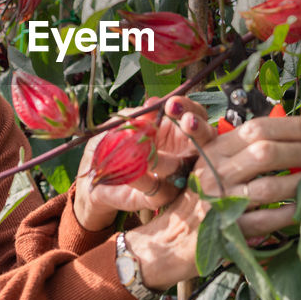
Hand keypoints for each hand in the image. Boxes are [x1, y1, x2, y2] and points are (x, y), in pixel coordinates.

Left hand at [72, 95, 213, 230]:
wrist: (95, 176)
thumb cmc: (114, 144)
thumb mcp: (122, 123)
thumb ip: (138, 115)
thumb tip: (153, 103)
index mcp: (176, 129)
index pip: (193, 114)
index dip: (188, 107)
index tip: (172, 104)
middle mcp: (183, 151)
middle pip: (206, 138)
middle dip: (198, 127)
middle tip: (186, 121)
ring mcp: (176, 175)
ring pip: (186, 166)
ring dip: (169, 158)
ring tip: (149, 145)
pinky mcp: (161, 196)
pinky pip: (159, 188)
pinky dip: (144, 178)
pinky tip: (133, 169)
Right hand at [125, 116, 300, 289]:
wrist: (172, 238)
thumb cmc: (203, 197)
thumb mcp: (215, 164)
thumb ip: (245, 148)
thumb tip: (296, 133)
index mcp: (214, 150)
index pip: (256, 128)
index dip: (292, 126)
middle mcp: (214, 172)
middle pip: (265, 152)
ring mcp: (219, 201)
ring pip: (268, 187)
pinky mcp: (226, 230)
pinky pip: (266, 220)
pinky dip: (289, 213)